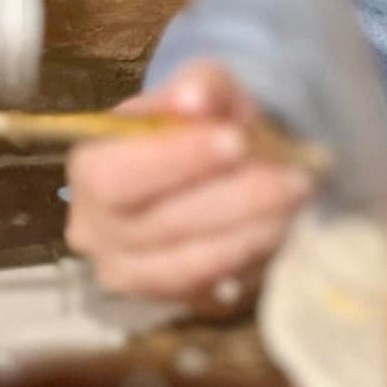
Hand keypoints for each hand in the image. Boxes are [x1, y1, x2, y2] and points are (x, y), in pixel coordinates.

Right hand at [63, 62, 311, 306]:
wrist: (223, 166)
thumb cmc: (206, 123)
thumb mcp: (209, 86)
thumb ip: (204, 85)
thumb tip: (193, 98)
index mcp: (89, 170)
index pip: (114, 176)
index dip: (174, 162)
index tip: (237, 141)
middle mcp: (94, 232)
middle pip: (156, 225)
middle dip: (229, 201)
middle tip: (292, 177)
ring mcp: (129, 275)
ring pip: (186, 265)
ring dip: (248, 232)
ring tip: (298, 199)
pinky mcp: (168, 300)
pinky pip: (210, 289)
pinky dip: (250, 257)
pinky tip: (285, 226)